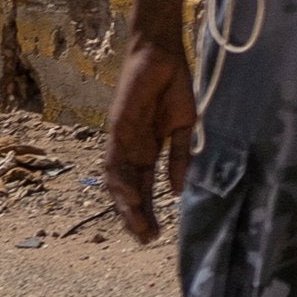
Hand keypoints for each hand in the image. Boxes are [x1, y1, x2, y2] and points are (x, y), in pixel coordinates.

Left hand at [103, 34, 192, 242]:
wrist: (161, 56)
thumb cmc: (173, 87)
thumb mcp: (183, 128)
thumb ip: (179, 158)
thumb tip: (177, 191)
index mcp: (148, 152)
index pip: (144, 189)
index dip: (148, 212)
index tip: (155, 235)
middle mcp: (131, 152)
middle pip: (128, 192)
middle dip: (135, 217)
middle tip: (145, 239)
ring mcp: (121, 142)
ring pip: (117, 182)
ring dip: (126, 205)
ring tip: (138, 226)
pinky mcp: (116, 129)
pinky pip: (113, 160)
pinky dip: (119, 180)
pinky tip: (129, 197)